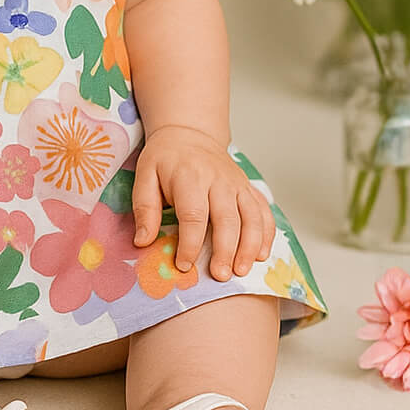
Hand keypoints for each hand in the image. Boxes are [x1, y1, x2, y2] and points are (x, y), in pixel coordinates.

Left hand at [131, 125, 275, 279]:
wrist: (189, 133)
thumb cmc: (165, 158)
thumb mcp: (145, 175)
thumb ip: (145, 209)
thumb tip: (142, 242)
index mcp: (190, 176)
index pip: (193, 214)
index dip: (190, 243)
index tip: (183, 265)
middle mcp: (218, 179)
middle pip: (227, 218)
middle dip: (225, 250)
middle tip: (219, 276)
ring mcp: (237, 183)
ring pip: (251, 217)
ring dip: (249, 246)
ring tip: (241, 271)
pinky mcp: (248, 188)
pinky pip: (264, 211)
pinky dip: (267, 234)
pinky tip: (261, 255)